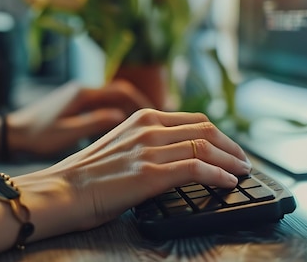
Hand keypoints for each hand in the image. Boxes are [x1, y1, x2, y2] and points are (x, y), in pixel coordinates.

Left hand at [6, 81, 152, 155]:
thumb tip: (120, 118)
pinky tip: (127, 132)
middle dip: (143, 106)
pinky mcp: (76, 108)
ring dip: (131, 111)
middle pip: (122, 93)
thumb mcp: (65, 133)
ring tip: (150, 128)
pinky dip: (119, 117)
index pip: (122, 91)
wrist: (9, 134)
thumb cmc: (34, 135)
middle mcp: (83, 91)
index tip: (161, 116)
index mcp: (82, 94)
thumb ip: (93, 123)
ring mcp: (79, 98)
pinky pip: (105, 108)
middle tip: (163, 121)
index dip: (143, 102)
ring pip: (114, 101)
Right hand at [13, 108, 251, 240]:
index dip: (220, 135)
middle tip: (243, 161)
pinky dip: (219, 175)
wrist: (63, 190)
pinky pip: (197, 168)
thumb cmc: (87, 174)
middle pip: (207, 130)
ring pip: (207, 147)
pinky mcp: (151, 173)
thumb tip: (175, 152)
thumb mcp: (121, 144)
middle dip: (232, 147)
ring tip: (242, 173)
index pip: (196, 120)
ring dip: (231, 162)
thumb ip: (147, 141)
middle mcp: (150, 127)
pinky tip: (228, 182)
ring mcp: (151, 149)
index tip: (230, 148)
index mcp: (143, 117)